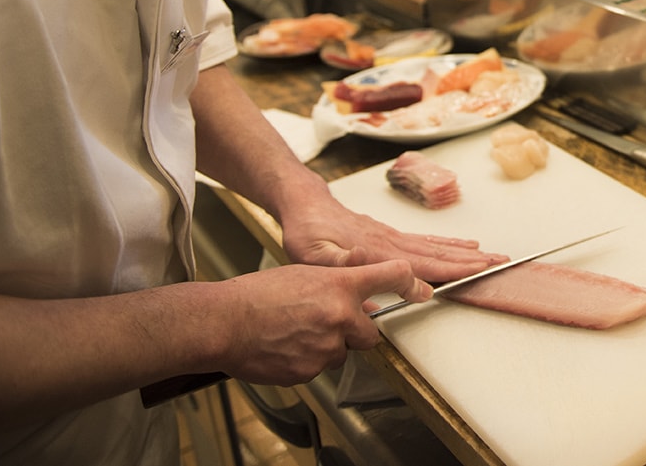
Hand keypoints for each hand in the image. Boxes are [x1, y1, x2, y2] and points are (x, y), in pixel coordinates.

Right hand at [212, 260, 422, 384]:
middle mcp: (340, 316)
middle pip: (371, 333)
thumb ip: (336, 284)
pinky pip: (319, 368)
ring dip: (328, 347)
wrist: (224, 323)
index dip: (410, 283)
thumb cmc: (257, 295)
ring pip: (342, 353)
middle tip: (328, 323)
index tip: (421, 290)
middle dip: (356, 332)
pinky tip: (286, 347)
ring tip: (296, 333)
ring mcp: (326, 347)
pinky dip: (307, 361)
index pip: (391, 276)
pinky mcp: (310, 372)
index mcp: (339, 285)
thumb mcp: (304, 274)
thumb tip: (354, 295)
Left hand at [280, 192, 506, 289]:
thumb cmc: (308, 233)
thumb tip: (373, 274)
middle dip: (472, 260)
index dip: (451, 270)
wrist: (306, 205)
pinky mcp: (392, 235)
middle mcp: (393, 242)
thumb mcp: (314, 256)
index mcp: (379, 251)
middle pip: (440, 253)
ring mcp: (395, 237)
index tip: (476, 273)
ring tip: (492, 256)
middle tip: (502, 262)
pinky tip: (464, 245)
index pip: (422, 264)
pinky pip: (428, 240)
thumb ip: (344, 265)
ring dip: (467, 252)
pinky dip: (450, 243)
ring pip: (438, 246)